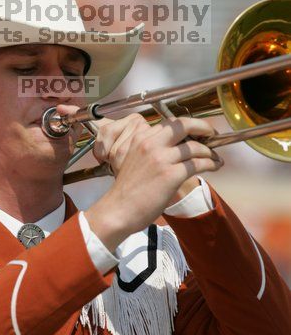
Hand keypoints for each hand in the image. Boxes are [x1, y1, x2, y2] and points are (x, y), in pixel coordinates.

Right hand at [85, 113, 223, 250]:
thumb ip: (149, 151)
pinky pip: (198, 164)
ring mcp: (162, 158)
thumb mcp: (132, 161)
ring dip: (210, 152)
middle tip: (212, 134)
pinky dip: (210, 164)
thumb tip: (173, 149)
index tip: (196, 130)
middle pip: (184, 125)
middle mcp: (151, 144)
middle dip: (203, 127)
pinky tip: (213, 167)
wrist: (118, 210)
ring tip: (215, 158)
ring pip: (195, 147)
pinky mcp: (171, 175)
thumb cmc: (126, 192)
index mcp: (141, 139)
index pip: (170, 123)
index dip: (187, 125)